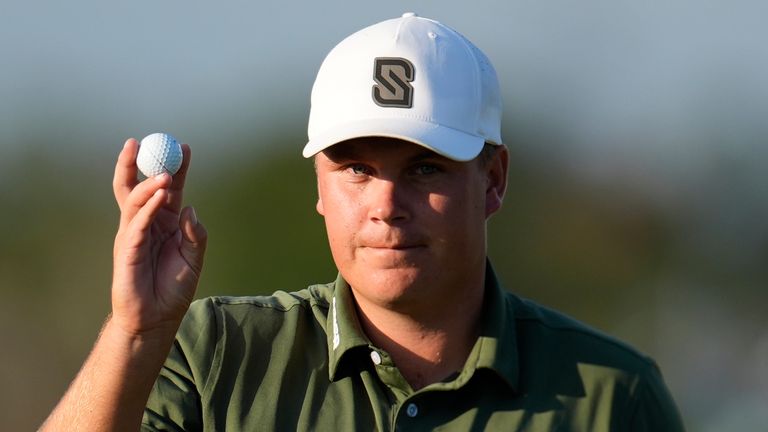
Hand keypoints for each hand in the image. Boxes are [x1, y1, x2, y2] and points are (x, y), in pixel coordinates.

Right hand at [110, 138, 207, 335]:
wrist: (156, 318)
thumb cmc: (173, 288)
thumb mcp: (194, 258)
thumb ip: (195, 234)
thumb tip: (190, 208)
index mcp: (165, 222)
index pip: (169, 189)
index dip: (177, 167)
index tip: (185, 146)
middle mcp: (147, 223)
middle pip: (137, 185)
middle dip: (139, 162)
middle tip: (147, 141)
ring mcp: (134, 234)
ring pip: (135, 200)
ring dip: (150, 184)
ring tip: (166, 174)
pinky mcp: (128, 249)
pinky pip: (137, 222)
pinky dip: (148, 206)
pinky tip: (160, 195)